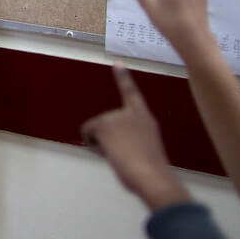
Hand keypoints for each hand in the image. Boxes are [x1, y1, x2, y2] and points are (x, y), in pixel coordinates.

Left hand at [81, 63, 189, 211]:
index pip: (132, 93)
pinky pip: (87, 135)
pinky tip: (110, 153)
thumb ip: (130, 140)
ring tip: (122, 156)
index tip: (117, 62)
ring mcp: (117, 116)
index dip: (123, 77)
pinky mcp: (104, 124)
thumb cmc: (150, 171)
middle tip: (125, 155)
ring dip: (103, 146)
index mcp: (145, 118)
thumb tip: (111, 148)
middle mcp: (131, 113)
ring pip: (96, 131)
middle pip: (105, 124)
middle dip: (108, 140)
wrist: (152, 176)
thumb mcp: (144, 149)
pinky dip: (93, 146)